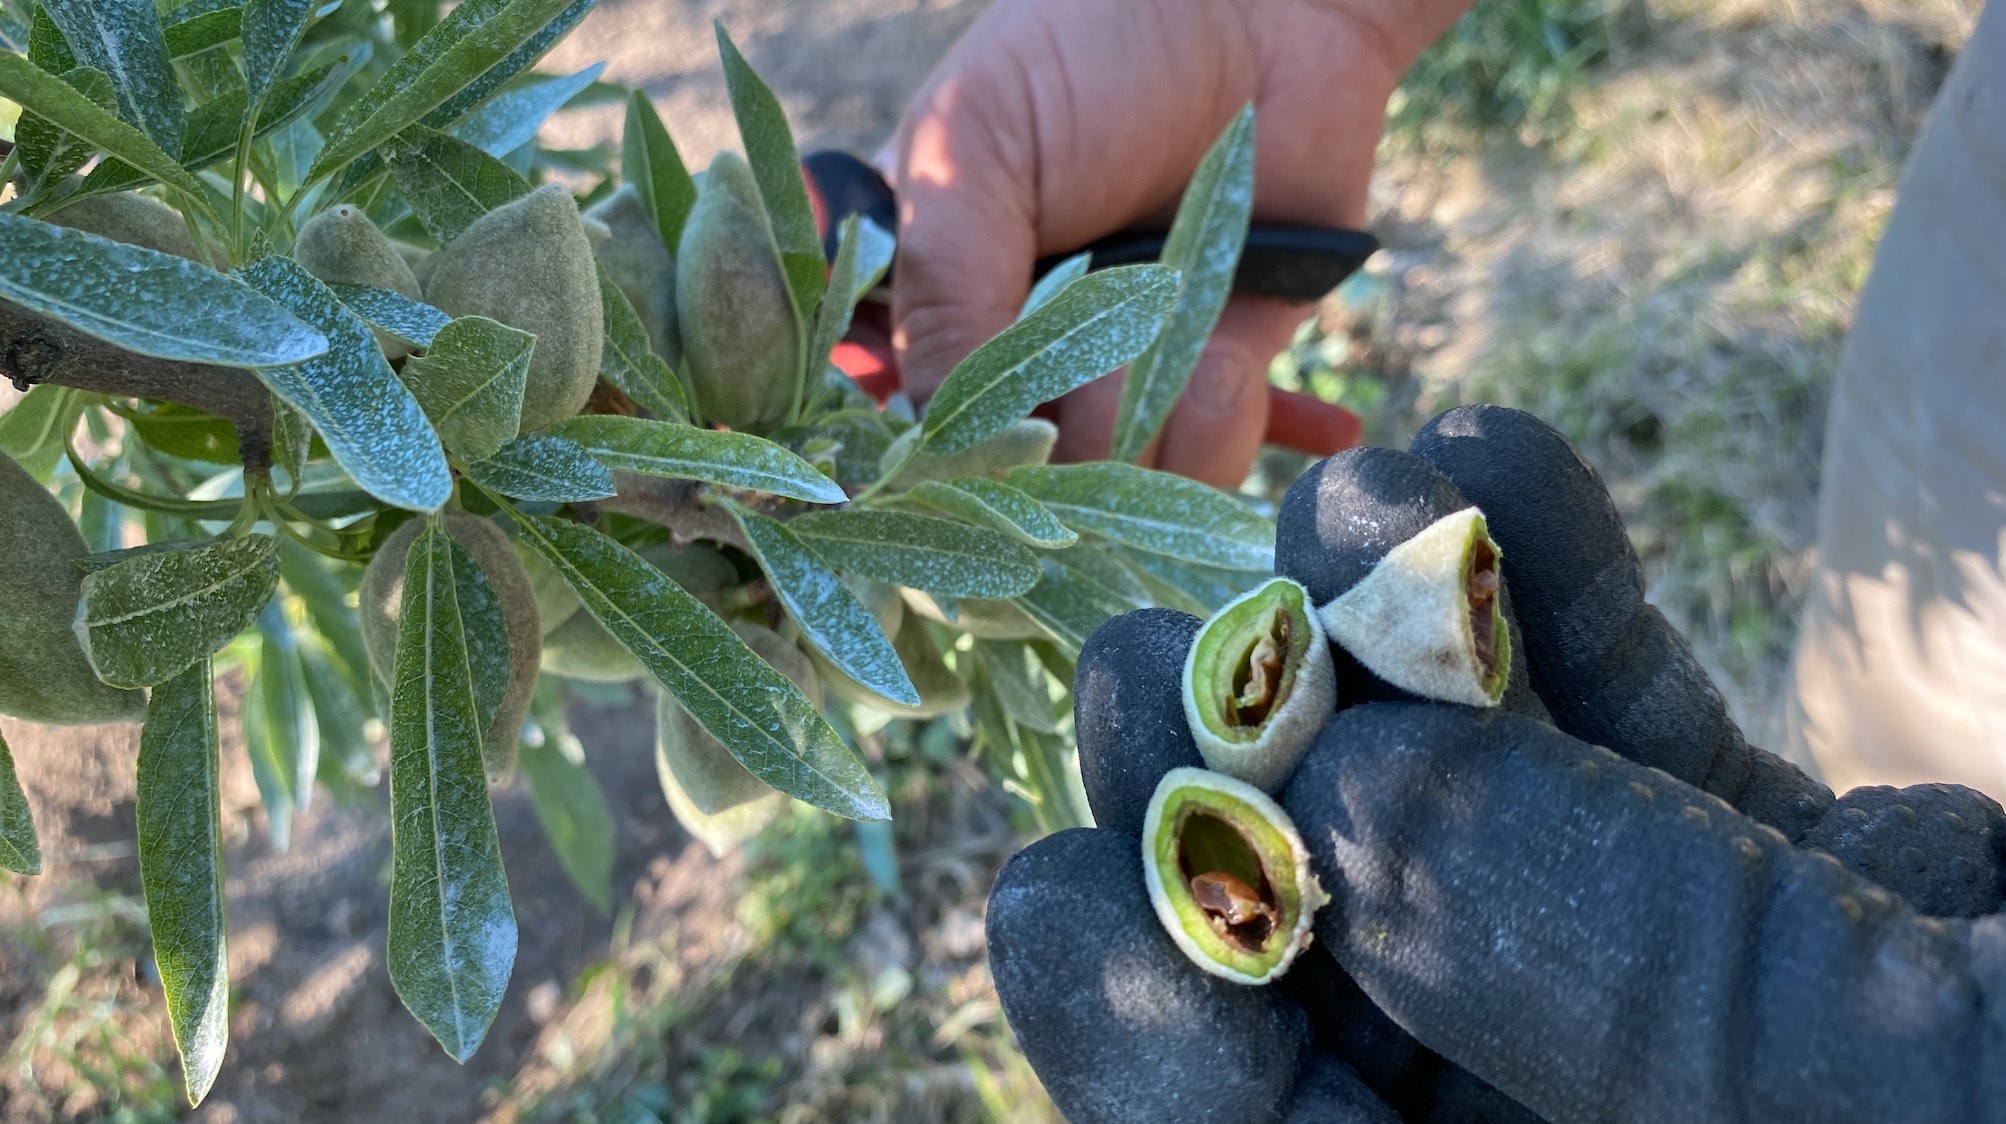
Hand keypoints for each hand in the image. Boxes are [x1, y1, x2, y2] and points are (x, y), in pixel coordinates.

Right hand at [879, 0, 1466, 487]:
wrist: (1268, 9)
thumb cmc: (1090, 50)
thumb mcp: (973, 145)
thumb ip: (942, 292)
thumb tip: (939, 443)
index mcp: (934, 296)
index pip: (897, 420)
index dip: (921, 454)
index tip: (951, 450)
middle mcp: (1021, 354)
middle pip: (1006, 479)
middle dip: (1043, 448)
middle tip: (1078, 378)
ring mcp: (1118, 374)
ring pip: (1108, 482)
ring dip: (1142, 421)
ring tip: (1178, 307)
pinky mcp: (1218, 378)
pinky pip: (1206, 458)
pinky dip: (1227, 420)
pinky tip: (1243, 356)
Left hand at [988, 406, 2005, 1122]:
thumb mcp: (1946, 1101)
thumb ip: (1655, 1015)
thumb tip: (1355, 834)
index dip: (1169, 1078)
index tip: (1051, 893)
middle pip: (1376, 1028)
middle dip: (1245, 830)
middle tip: (1135, 654)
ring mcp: (1762, 1032)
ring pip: (1495, 864)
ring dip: (1381, 674)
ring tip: (1290, 511)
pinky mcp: (1848, 891)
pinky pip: (1658, 754)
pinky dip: (1560, 610)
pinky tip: (1475, 468)